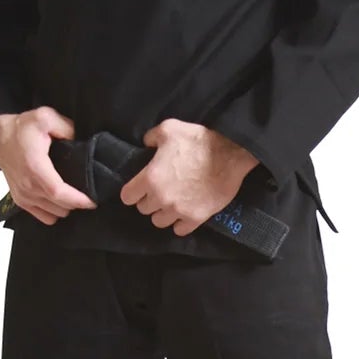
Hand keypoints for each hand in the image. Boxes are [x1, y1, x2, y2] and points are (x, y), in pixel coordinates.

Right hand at [0, 107, 97, 225]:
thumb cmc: (21, 128)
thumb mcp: (45, 117)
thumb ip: (67, 128)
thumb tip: (82, 142)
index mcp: (35, 167)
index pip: (59, 192)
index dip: (78, 200)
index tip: (93, 201)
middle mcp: (28, 186)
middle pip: (60, 207)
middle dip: (77, 202)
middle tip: (87, 191)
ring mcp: (23, 196)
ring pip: (54, 214)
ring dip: (66, 206)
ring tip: (73, 193)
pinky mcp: (20, 200)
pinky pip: (43, 217)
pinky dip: (54, 212)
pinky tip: (59, 200)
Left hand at [119, 119, 259, 235]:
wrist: (230, 153)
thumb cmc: (198, 140)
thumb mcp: (169, 128)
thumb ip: (151, 137)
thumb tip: (146, 144)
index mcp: (150, 178)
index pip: (127, 197)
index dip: (133, 191)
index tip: (140, 187)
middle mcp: (161, 198)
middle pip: (144, 210)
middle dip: (149, 200)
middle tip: (160, 191)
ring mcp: (179, 210)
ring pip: (159, 222)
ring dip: (163, 213)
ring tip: (171, 203)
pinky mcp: (196, 217)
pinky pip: (180, 230)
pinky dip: (180, 223)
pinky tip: (184, 213)